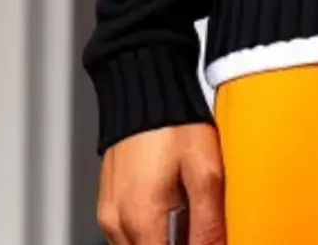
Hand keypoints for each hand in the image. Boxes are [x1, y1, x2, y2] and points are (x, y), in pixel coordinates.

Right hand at [97, 123, 225, 244]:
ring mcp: (109, 212)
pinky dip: (150, 227)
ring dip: (162, 238)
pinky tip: (169, 203)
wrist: (145, 88)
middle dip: (176, 244)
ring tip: (185, 209)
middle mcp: (118, 222)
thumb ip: (209, 222)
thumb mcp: (205, 171)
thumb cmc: (173, 122)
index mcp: (142, 219)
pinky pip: (128, 231)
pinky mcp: (108, 201)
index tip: (204, 240)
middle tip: (196, 222)